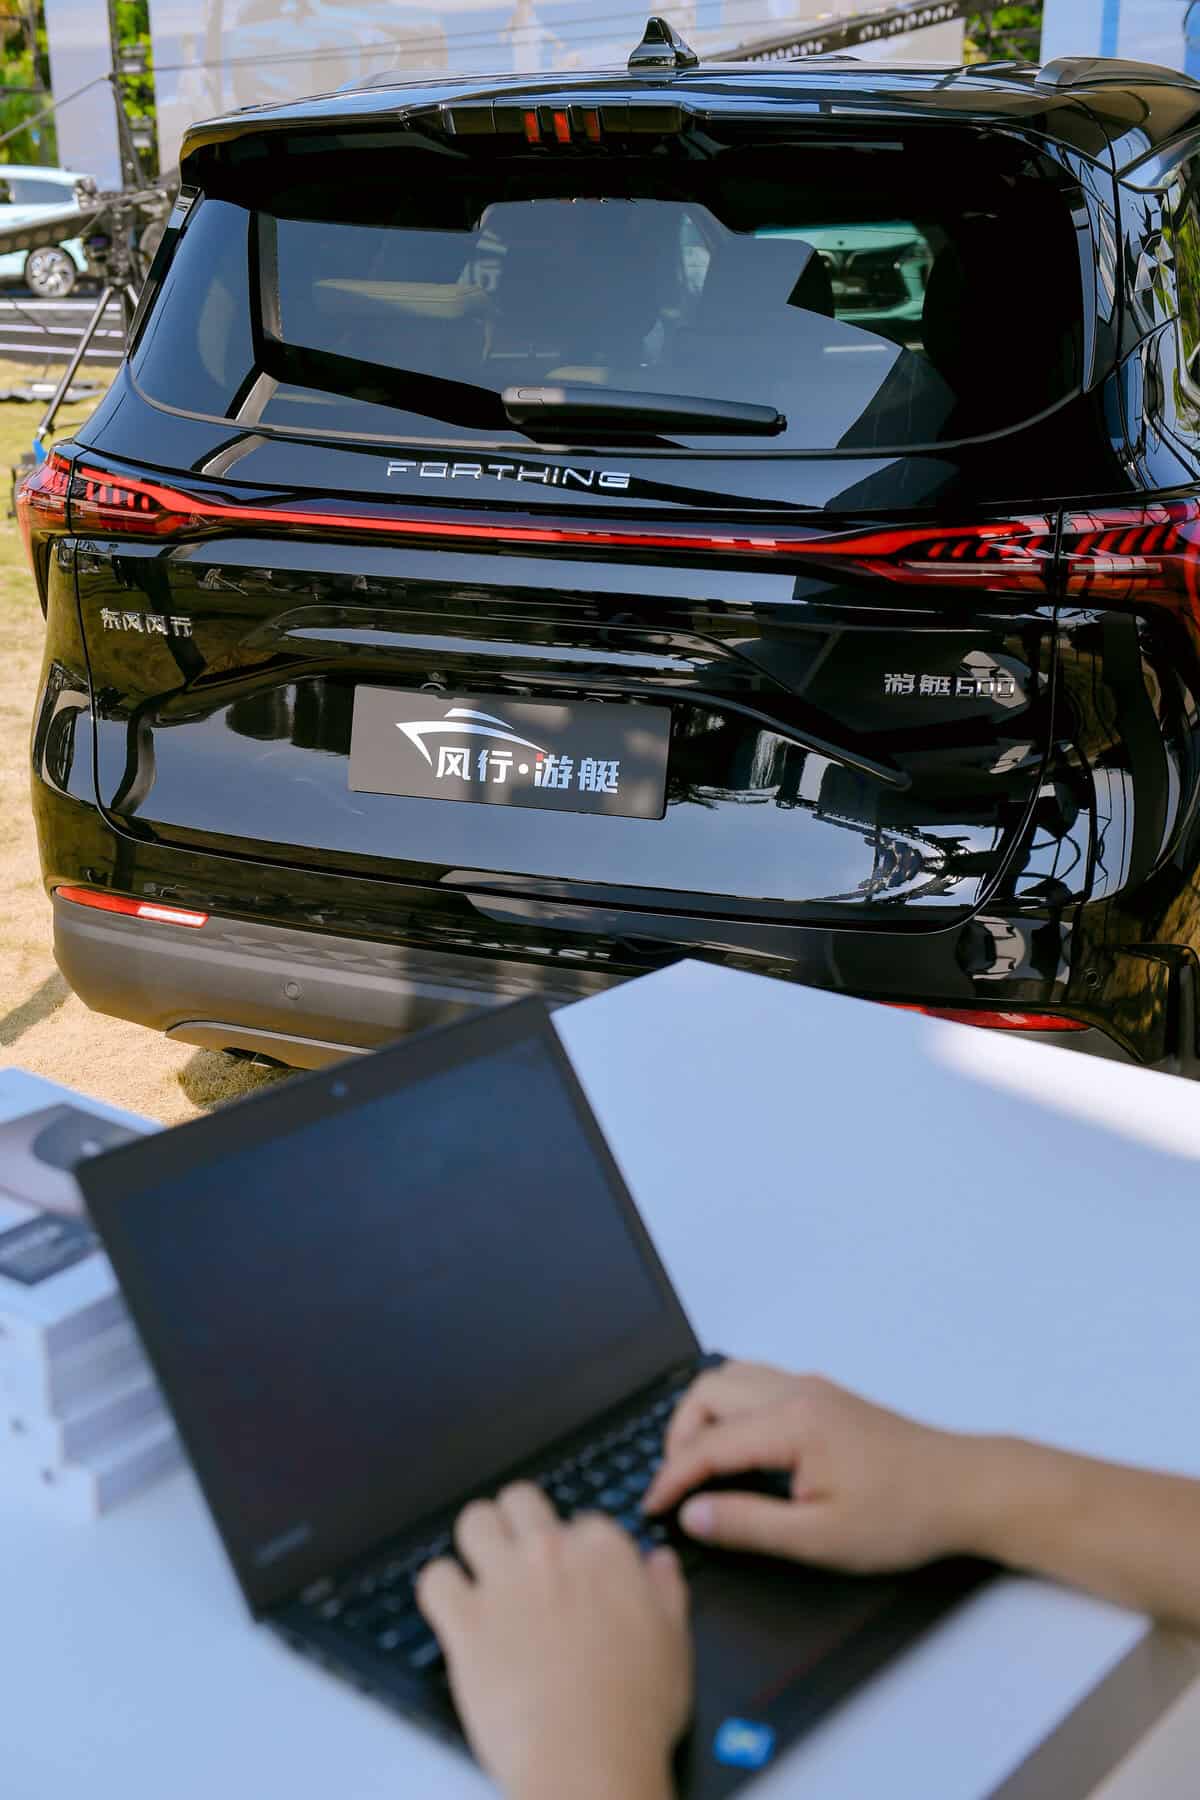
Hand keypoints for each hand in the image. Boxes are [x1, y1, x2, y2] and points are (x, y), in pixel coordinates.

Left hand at [417, 1483, 691, 1799]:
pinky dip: (440, 1590)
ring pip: (474, 1521)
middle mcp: (551, 1553)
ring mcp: (504, 1582)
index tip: (575, 1575)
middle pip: (520, 1500)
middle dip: (519, 1522)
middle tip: (521, 1556)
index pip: (583, 1520)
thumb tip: (660, 1563)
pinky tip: (454, 1610)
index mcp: (604, 1553)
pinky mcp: (464, 1620)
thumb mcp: (674, 1644)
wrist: (587, 1761)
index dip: (577, 1548)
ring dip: (477, 1541)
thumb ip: (666, 1591)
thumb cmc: (633, 1714)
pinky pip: (434, 1578)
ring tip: (483, 1571)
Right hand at [643, 1363, 969, 1573]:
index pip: (707, 1444)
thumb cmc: (904, 1513)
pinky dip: (731, 1409)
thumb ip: (748, 1525)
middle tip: (674, 1485)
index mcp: (791, 1423)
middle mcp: (797, 1393)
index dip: (672, 1478)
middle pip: (709, 1391)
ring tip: (698, 1466)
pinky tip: (739, 1449)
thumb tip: (693, 1515)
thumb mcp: (820, 1538)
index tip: (652, 1508)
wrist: (965, 1489)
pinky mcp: (825, 1397)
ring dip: (704, 1416)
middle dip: (679, 1436)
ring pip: (732, 1379)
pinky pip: (757, 1384)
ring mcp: (813, 1389)